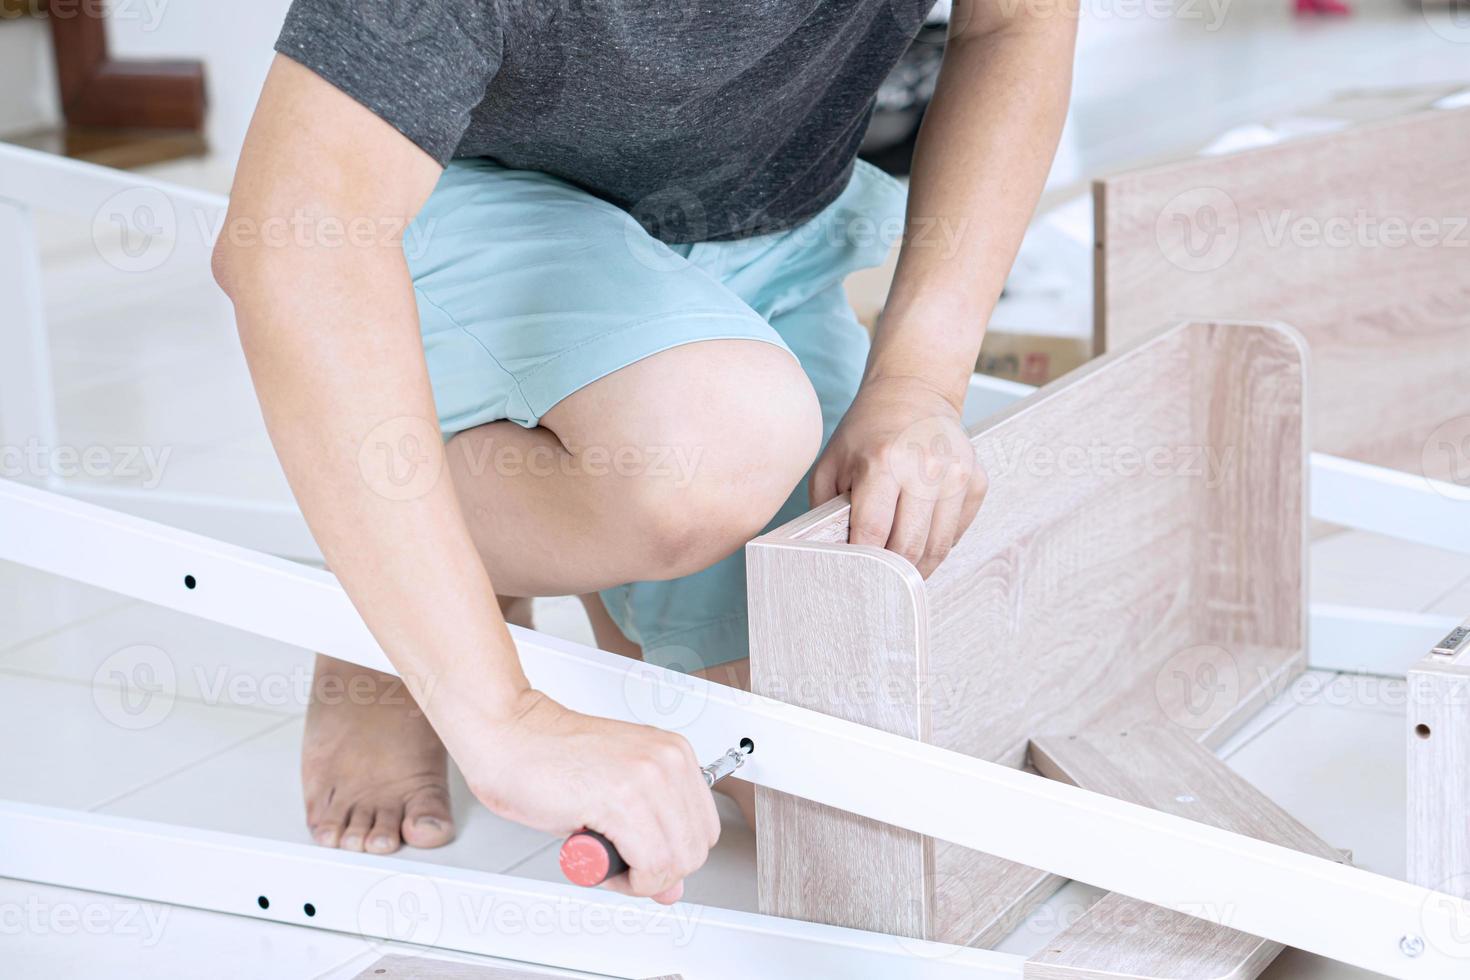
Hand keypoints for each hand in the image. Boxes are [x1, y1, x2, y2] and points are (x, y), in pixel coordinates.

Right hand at [445, 689, 718, 904]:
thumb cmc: (548, 759)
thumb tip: (670, 885)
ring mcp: (648, 777)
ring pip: (674, 862)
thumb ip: (651, 837)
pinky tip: (596, 860)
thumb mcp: (614, 798)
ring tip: (603, 859)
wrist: (508, 734)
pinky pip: (649, 865)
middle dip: (658, 872)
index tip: (640, 857)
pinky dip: (625, 881)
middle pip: (694, 850)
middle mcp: (668, 761)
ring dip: (638, 878)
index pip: (703, 829)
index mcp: (674, 754)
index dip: (671, 856)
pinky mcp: (622, 798)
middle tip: (618, 864)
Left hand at [811, 376, 987, 576]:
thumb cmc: (865, 433)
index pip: (873, 534)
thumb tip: (830, 558)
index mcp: (884, 461)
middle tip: (876, 582)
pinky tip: (920, 537)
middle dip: (890, 573)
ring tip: (897, 570)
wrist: (913, 392)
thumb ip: (826, 512)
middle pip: (909, 547)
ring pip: (938, 547)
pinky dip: (937, 545)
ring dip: (916, 566)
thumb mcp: (831, 465)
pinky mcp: (977, 480)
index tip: (853, 577)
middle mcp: (926, 467)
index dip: (862, 564)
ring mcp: (957, 473)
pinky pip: (956, 533)